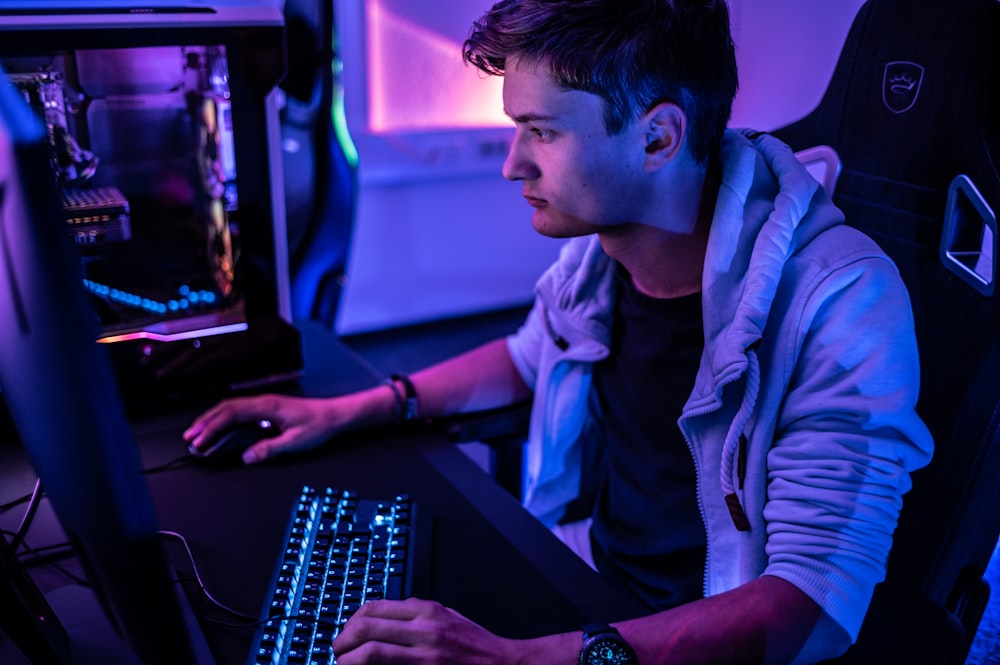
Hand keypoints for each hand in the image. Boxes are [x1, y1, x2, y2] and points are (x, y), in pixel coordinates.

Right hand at [183, 393, 341, 463]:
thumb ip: (270, 449)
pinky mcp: (267, 410)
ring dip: (213, 420)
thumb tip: (246, 457)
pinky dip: (225, 420)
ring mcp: (265, 405)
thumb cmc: (319, 424)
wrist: (335, 415)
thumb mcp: (295, 442)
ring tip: (198, 434)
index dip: (212, 427)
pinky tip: (220, 429)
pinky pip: (240, 412)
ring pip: (231, 408)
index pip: (231, 414)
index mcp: (267, 406)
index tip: (201, 440)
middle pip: (226, 408)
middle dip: (205, 422)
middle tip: (190, 438)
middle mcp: (263, 402)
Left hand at [333, 598, 513, 664]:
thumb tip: (383, 614)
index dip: (352, 621)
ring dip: (349, 661)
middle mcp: (424, 630)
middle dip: (343, 641)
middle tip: (337, 651)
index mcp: (427, 611)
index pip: (375, 608)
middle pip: (367, 628)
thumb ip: (417, 612)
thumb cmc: (475, 644)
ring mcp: (424, 656)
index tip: (346, 632)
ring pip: (371, 653)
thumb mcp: (447, 615)